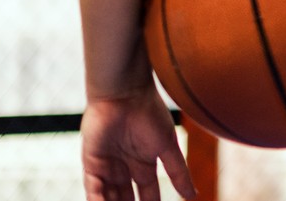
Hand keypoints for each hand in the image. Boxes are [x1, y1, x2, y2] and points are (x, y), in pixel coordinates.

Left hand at [81, 89, 195, 200]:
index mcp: (144, 163)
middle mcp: (125, 168)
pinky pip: (93, 191)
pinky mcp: (91, 164)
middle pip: (127, 199)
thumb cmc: (149, 115)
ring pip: (110, 198)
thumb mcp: (167, 147)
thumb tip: (193, 196)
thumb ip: (178, 172)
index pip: (149, 193)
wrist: (125, 95)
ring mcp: (108, 167)